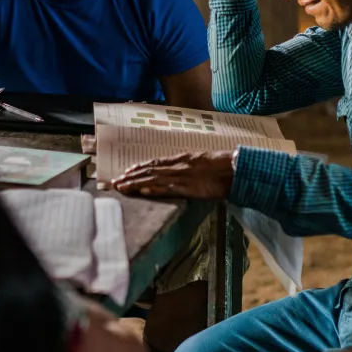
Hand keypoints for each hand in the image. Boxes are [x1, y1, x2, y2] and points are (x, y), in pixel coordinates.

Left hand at [111, 151, 234, 199]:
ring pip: (152, 180)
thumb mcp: (202, 161)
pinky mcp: (188, 188)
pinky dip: (153, 190)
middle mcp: (177, 166)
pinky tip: (141, 192)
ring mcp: (181, 177)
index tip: (126, 171)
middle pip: (148, 171)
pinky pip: (167, 189)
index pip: (155, 163)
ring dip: (135, 184)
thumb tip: (180, 170)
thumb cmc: (223, 165)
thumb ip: (189, 165)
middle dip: (130, 177)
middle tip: (115, 183)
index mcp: (181, 159)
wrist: (236, 168)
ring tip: (120, 188)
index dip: (139, 167)